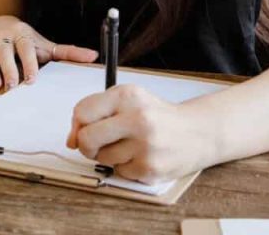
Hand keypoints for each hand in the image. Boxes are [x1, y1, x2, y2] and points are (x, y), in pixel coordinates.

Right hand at [0, 16, 98, 90]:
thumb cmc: (25, 40)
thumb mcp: (45, 44)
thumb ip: (67, 52)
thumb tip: (93, 56)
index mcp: (23, 34)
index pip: (26, 47)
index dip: (29, 63)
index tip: (32, 79)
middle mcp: (5, 36)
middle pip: (6, 52)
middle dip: (9, 70)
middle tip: (13, 86)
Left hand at [66, 84, 206, 183]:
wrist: (198, 132)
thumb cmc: (157, 116)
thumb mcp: (129, 101)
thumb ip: (96, 113)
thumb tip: (70, 141)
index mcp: (128, 95)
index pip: (82, 112)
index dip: (77, 124)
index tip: (84, 128)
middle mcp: (137, 118)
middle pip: (86, 139)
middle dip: (86, 145)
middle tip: (99, 143)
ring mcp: (145, 146)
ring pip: (101, 158)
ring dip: (109, 156)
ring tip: (130, 146)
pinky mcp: (150, 168)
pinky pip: (119, 172)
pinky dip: (125, 167)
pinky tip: (141, 156)